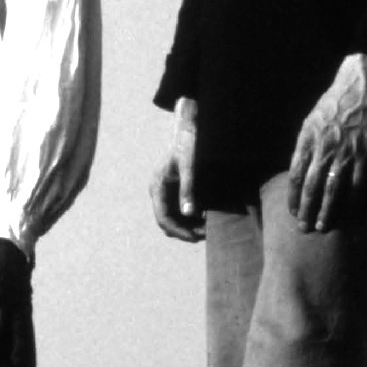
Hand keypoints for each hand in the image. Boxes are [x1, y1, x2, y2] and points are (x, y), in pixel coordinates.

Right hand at [150, 98, 203, 242]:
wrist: (189, 128)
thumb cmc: (189, 144)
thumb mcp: (190, 167)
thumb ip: (188, 190)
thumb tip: (189, 214)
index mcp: (158, 186)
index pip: (163, 218)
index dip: (178, 231)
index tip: (196, 238)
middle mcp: (158, 191)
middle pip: (167, 220)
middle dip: (185, 230)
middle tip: (206, 234)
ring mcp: (166, 190)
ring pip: (174, 216)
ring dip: (189, 224)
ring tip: (208, 227)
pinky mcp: (174, 187)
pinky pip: (180, 208)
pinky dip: (191, 215)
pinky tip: (206, 215)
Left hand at [286, 53, 366, 231]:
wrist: (362, 87)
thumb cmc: (334, 103)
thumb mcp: (310, 121)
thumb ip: (305, 145)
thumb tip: (300, 167)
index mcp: (306, 140)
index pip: (294, 175)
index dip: (292, 196)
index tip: (291, 211)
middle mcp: (323, 149)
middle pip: (310, 186)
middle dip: (305, 209)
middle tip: (303, 228)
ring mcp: (345, 153)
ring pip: (332, 189)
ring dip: (326, 210)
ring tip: (322, 226)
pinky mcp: (366, 154)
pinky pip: (358, 183)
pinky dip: (353, 201)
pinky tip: (350, 213)